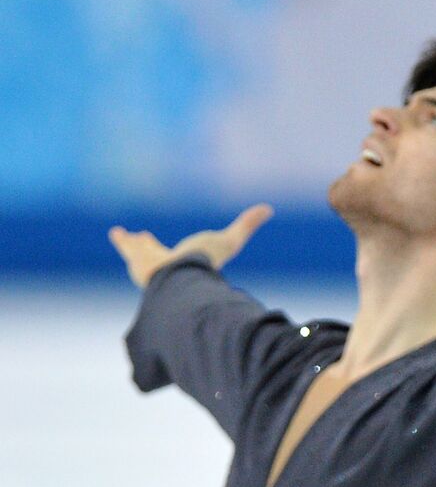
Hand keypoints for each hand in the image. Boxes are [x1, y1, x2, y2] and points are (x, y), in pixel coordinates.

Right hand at [107, 203, 273, 286]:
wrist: (182, 277)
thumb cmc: (206, 260)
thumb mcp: (232, 239)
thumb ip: (247, 224)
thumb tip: (268, 208)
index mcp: (190, 261)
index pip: (188, 253)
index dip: (191, 247)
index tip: (190, 243)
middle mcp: (170, 263)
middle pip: (161, 252)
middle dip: (153, 245)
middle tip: (145, 237)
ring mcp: (151, 261)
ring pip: (142, 251)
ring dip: (135, 244)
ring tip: (124, 236)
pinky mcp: (136, 258)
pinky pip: (127, 246)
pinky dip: (123, 240)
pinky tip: (116, 232)